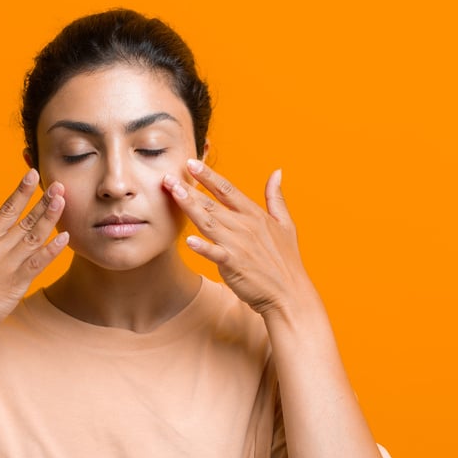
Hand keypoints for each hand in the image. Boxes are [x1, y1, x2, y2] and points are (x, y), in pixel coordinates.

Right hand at [0, 169, 67, 344]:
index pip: (5, 210)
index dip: (20, 191)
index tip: (32, 174)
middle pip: (23, 219)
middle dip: (42, 201)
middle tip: (59, 184)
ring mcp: (4, 264)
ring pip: (32, 236)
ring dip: (49, 218)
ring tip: (63, 201)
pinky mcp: (14, 283)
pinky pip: (36, 262)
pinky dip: (51, 249)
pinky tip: (64, 238)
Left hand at [163, 160, 312, 315]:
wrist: (290, 294)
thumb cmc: (286, 261)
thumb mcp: (286, 224)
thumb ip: (276, 197)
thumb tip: (277, 172)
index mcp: (255, 215)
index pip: (228, 190)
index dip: (208, 176)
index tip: (191, 163)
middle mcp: (245, 226)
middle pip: (212, 203)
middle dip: (189, 189)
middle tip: (168, 177)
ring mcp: (239, 245)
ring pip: (209, 222)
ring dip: (190, 207)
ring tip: (173, 193)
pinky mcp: (234, 264)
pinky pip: (216, 253)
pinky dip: (203, 247)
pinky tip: (189, 241)